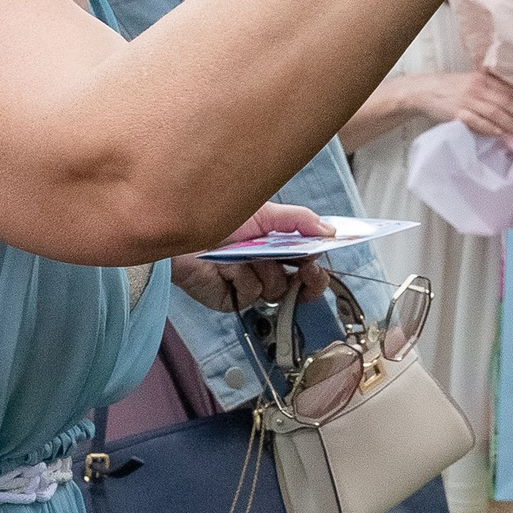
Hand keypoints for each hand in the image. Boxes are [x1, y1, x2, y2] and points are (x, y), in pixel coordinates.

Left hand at [169, 203, 332, 311]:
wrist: (181, 227)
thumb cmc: (215, 215)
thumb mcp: (264, 212)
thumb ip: (299, 221)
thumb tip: (330, 230)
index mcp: (273, 247)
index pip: (304, 262)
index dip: (317, 265)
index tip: (324, 258)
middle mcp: (263, 268)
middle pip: (298, 287)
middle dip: (309, 280)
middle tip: (308, 270)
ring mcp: (247, 285)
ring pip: (276, 289)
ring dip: (266, 269)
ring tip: (247, 253)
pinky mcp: (231, 299)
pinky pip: (251, 294)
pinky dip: (243, 277)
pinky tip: (230, 265)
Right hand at [413, 68, 512, 139]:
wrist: (425, 90)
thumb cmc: (452, 88)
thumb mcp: (473, 81)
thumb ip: (493, 88)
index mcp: (484, 79)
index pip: (510, 90)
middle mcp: (478, 87)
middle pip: (506, 102)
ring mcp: (467, 100)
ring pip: (494, 112)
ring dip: (509, 125)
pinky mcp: (457, 112)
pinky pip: (476, 121)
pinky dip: (489, 128)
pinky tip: (499, 134)